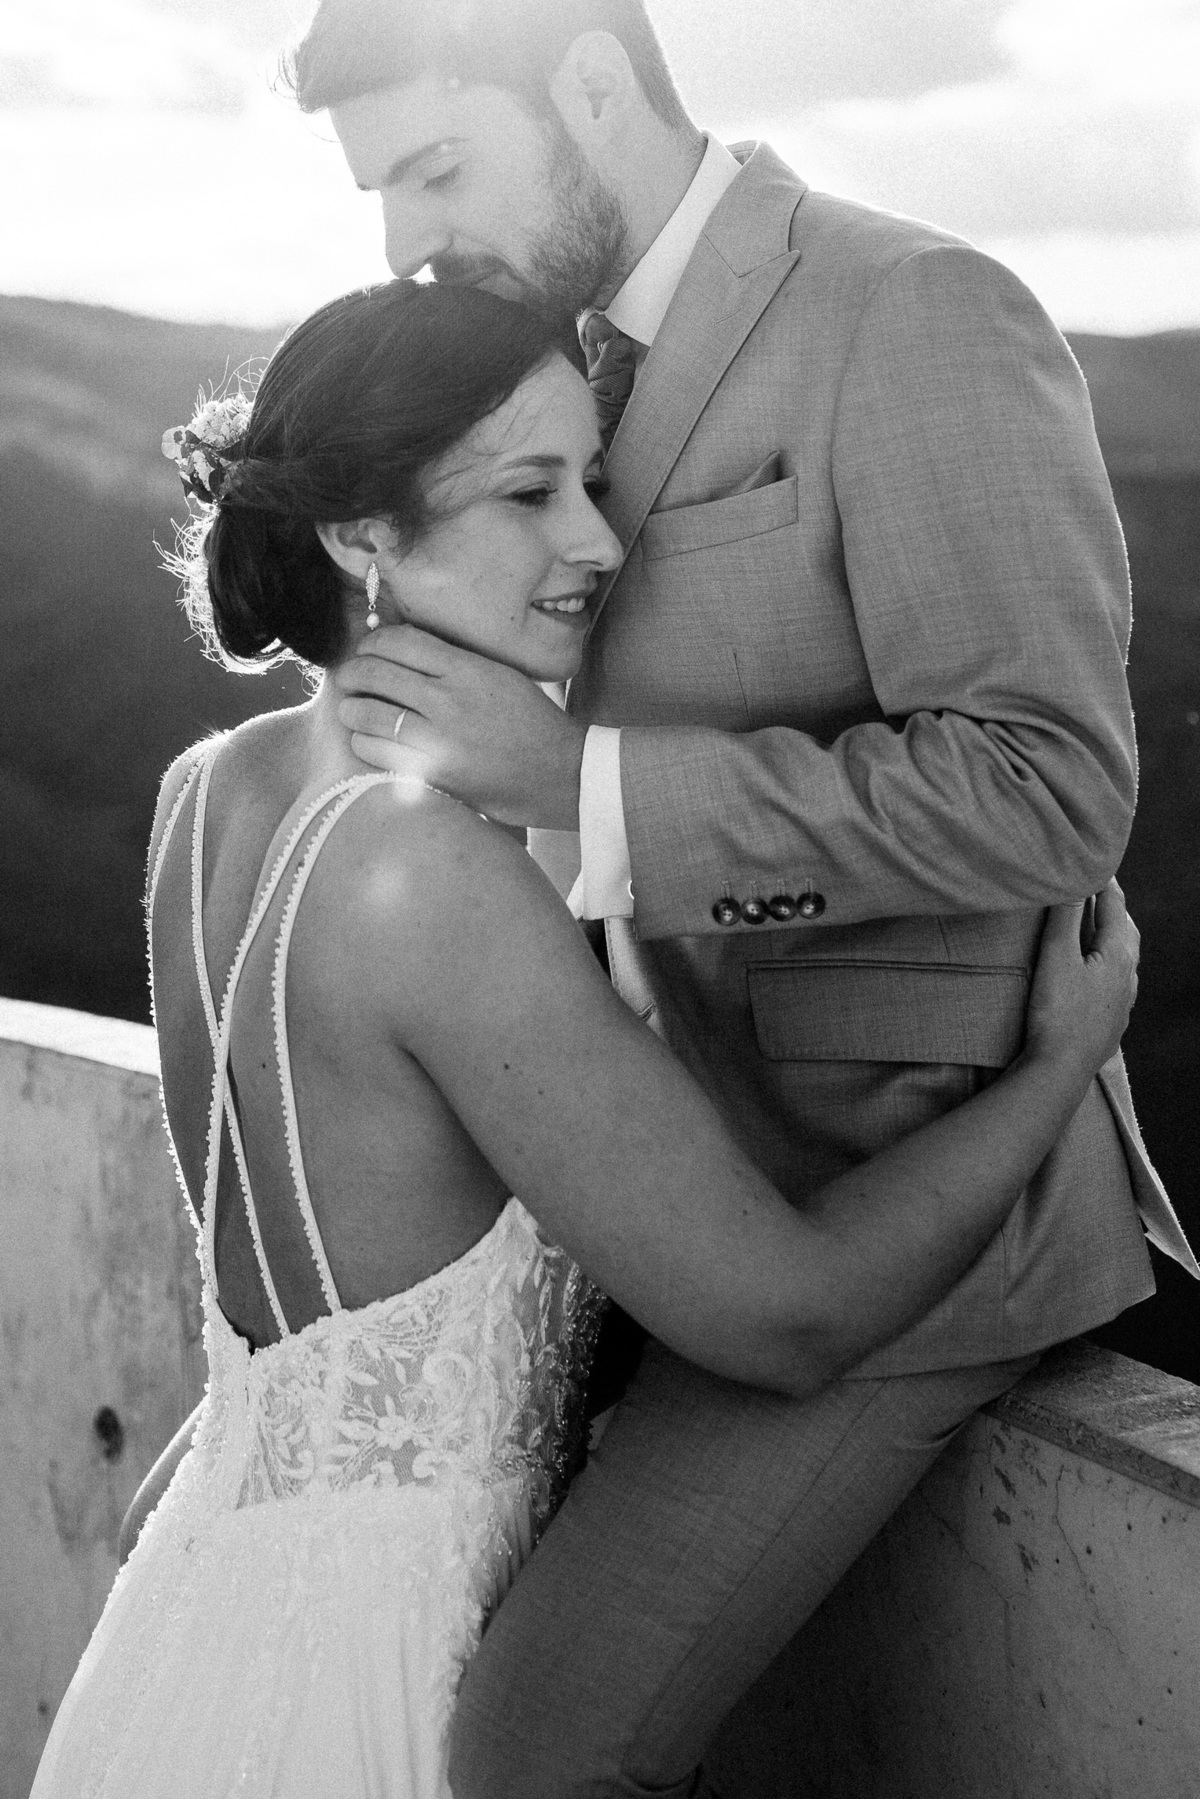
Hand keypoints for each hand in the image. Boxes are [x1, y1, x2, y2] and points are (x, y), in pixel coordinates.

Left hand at [334, 625, 586, 827]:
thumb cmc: (531, 722)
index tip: (366, 649)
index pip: (399, 641)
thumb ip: (455, 662)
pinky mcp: (432, 773)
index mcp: (466, 668)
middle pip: (375, 672)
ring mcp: (438, 738)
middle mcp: (449, 699)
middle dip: (351, 673)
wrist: (559, 773)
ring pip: (367, 712)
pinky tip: (369, 741)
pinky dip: (364, 743)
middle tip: (347, 679)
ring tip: (351, 711)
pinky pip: (377, 752)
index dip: (371, 642)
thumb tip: (404, 649)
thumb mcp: (499, 675)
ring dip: (351, 709)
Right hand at [1023, 879, 1139, 1079]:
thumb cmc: (1057, 1012)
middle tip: (1095, 891)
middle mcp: (1129, 977)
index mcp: (1119, 955)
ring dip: (1111, 939)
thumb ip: (1064, 917)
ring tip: (1094, 929)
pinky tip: (1094, 976)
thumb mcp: (1055, 957)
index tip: (1093, 863)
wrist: (1061, 1070)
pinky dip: (1107, 967)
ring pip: (1124, 960)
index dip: (1103, 883)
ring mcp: (1123, 1003)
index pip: (1115, 906)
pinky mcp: (1112, 1024)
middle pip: (1126, 931)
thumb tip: (1073, 881)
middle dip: (1112, 908)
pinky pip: (1116, 984)